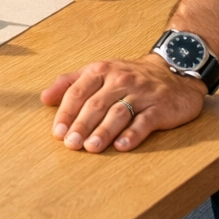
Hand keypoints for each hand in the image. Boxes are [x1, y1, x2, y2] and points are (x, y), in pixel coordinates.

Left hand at [42, 53, 206, 152]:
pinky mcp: (160, 107)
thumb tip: (44, 98)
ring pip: (118, 113)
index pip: (78, 92)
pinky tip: (121, 146)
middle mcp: (120, 80)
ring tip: (91, 147)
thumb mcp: (99, 72)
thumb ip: (70, 83)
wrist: (174, 72)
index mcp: (101, 71)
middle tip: (70, 144)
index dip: (66, 113)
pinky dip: (132, 134)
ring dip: (103, 131)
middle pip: (96, 104)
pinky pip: (145, 121)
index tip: (58, 132)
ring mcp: (141, 93)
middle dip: (81, 125)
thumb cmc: (130, 76)